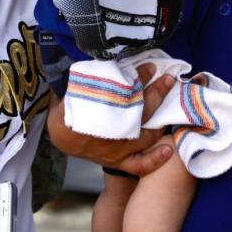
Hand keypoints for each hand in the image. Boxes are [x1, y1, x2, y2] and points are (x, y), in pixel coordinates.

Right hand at [48, 64, 175, 175]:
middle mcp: (112, 133)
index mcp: (99, 114)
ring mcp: (118, 150)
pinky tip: (168, 149)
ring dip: (161, 118)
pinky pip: (140, 165)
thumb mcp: (69, 94)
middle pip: (140, 112)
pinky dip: (154, 159)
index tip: (149, 67)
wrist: (61, 140)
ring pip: (146, 134)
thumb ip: (83, 82)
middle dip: (155, 93)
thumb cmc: (67, 113)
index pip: (124, 94)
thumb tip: (94, 66)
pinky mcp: (120, 162)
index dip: (140, 78)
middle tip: (167, 78)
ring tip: (170, 104)